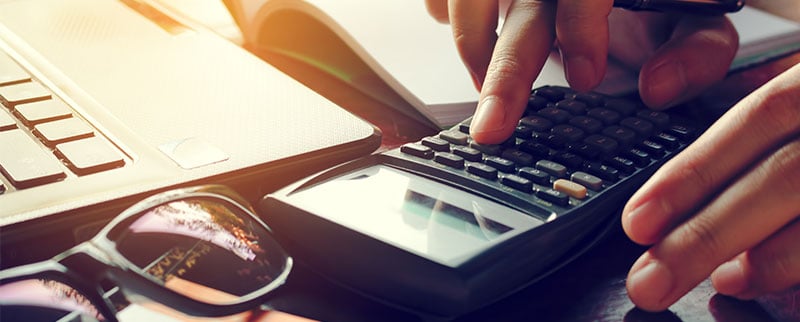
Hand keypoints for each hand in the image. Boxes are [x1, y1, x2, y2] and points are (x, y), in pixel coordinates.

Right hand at [425, 0, 737, 143]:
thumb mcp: (696, 17)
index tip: (586, 79)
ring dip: (473, 51)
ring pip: (469, 3)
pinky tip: (455, 32)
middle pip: (518, 8)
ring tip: (485, 92)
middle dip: (504, 72)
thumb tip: (657, 89)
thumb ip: (695, 51)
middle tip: (492, 129)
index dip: (581, 28)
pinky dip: (442, 11)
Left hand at [622, 63, 799, 310]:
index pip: (761, 116)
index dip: (694, 170)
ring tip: (726, 283)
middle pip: (786, 178)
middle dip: (708, 235)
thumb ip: (775, 101)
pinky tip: (790, 291)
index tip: (637, 221)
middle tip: (650, 281)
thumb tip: (680, 131)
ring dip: (774, 259)